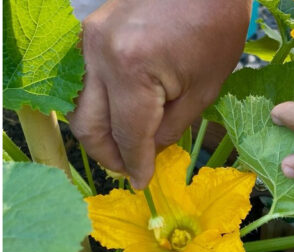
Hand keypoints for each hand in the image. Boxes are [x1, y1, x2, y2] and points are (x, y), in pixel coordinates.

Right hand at [67, 0, 250, 188]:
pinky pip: (83, 81)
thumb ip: (169, 129)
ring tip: (122, 144)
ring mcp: (88, 42)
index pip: (127, 133)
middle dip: (107, 154)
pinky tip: (117, 113)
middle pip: (88, 125)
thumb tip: (145, 155)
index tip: (140, 182)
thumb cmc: (215, 27)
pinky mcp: (87, 34)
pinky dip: (98, 103)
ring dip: (98, 131)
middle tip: (128, 167)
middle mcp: (99, 55)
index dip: (134, 163)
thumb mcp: (202, 89)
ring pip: (78, 105)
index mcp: (132, 68)